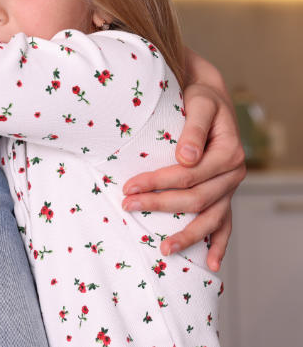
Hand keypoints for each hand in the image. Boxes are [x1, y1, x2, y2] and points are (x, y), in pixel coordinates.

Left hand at [121, 49, 244, 270]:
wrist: (210, 98)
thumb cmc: (200, 98)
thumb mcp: (198, 103)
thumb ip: (192, 128)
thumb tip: (185, 156)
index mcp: (228, 152)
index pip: (189, 175)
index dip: (158, 182)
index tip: (128, 186)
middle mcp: (233, 174)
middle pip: (195, 199)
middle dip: (159, 204)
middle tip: (127, 205)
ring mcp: (229, 188)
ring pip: (210, 218)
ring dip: (187, 235)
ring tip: (163, 250)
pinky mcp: (224, 195)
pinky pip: (225, 224)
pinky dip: (219, 244)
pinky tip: (211, 263)